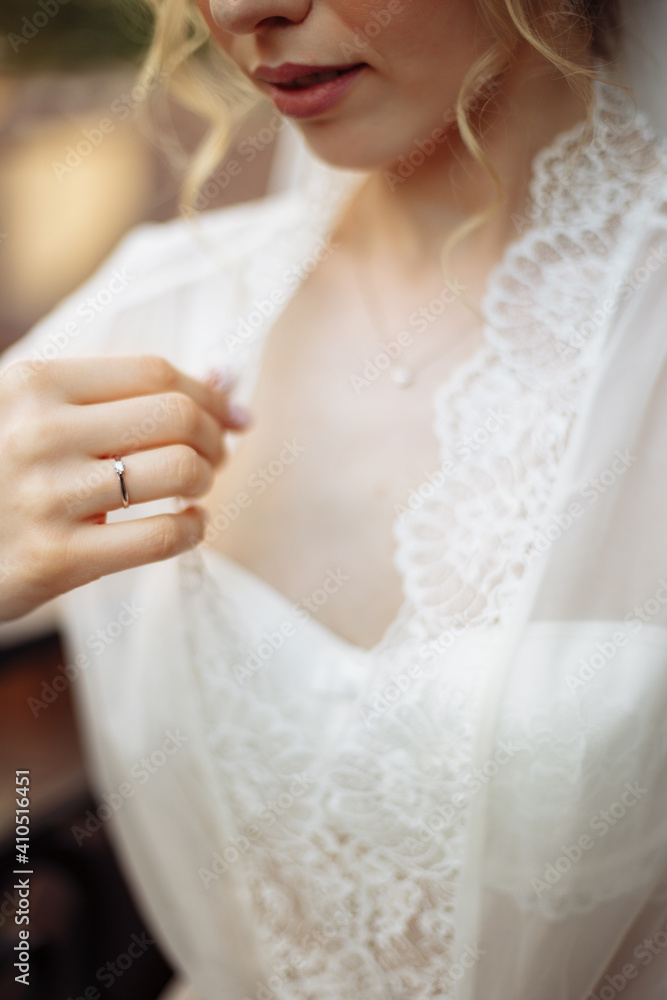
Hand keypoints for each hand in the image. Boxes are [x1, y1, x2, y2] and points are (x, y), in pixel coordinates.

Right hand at [0, 354, 250, 620]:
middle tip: (215, 457)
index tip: (231, 415)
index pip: (153, 373)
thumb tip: (222, 382)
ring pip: (180, 470)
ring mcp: (48, 497)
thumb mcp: (34, 415)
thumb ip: (116, 397)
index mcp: (33, 384)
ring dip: (205, 480)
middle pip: (177, 416)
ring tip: (192, 489)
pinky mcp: (57, 558)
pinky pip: (163, 536)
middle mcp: (40, 432)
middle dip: (214, 437)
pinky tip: (186, 525)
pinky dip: (194, 529)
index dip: (207, 394)